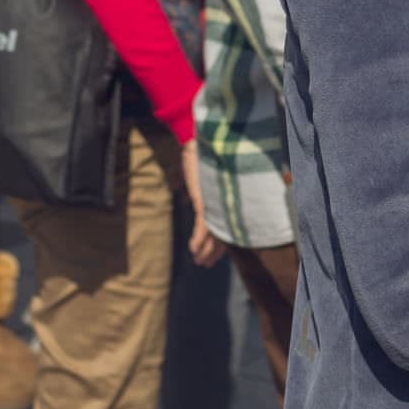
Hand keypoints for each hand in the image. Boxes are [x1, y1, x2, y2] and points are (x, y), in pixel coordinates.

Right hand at [178, 141, 225, 266]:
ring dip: (206, 250)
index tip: (213, 256)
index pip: (222, 226)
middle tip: (206, 264)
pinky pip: (204, 225)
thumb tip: (185, 197)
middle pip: (221, 233)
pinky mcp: (207, 201)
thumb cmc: (199, 158)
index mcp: (221, 201)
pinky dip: (200, 239)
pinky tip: (193, 250)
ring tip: (201, 262)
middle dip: (213, 251)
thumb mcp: (197, 178)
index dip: (219, 243)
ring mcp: (216, 203)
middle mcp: (222, 204)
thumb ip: (194, 190)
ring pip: (214, 233)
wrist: (198, 144)